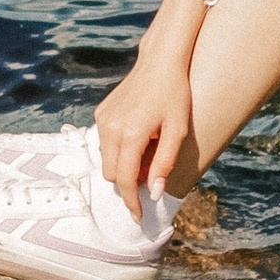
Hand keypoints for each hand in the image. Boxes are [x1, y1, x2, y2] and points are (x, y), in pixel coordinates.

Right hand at [96, 57, 194, 209]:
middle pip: (111, 174)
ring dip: (123, 166)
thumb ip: (164, 163)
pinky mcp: (101, 113)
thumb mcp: (177, 131)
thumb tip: (155, 192)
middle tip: (151, 176)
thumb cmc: (175, 96)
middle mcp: (111, 128)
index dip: (132, 202)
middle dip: (127, 183)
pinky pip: (105, 142)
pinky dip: (119, 149)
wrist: (160, 63)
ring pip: (106, 159)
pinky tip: (138, 137)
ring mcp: (103, 119)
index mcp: (130, 134)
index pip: (125, 180)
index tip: (139, 217)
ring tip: (148, 152)